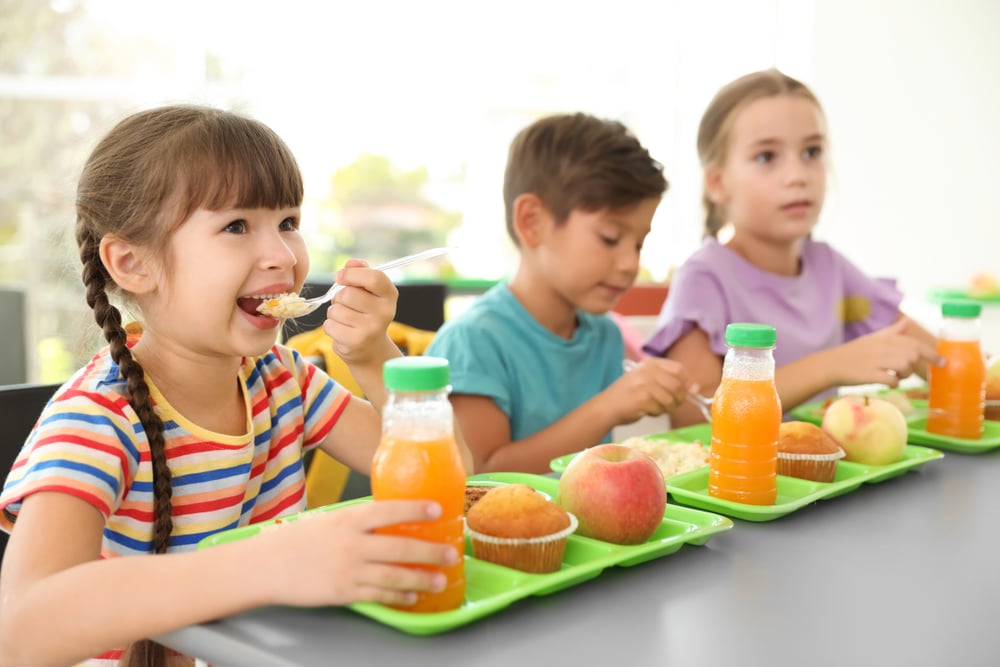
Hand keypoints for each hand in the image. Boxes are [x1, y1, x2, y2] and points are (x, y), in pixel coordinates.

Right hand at [260, 500, 459, 607]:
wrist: (265, 566)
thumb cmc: (298, 540)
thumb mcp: (330, 520)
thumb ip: (358, 521)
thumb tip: (392, 519)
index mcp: (348, 519)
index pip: (388, 510)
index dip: (415, 509)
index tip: (438, 509)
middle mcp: (351, 543)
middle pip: (399, 546)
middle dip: (430, 551)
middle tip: (451, 553)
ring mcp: (347, 570)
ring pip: (394, 575)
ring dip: (421, 579)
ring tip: (441, 580)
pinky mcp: (342, 592)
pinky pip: (378, 595)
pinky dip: (398, 597)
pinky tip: (412, 597)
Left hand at [322, 259, 398, 363]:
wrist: (372, 351)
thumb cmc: (367, 315)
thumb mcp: (370, 292)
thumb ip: (361, 273)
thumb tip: (350, 263)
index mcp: (390, 295)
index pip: (374, 277)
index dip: (352, 274)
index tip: (340, 276)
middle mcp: (384, 312)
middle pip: (348, 294)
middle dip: (339, 297)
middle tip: (347, 305)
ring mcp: (370, 329)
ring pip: (335, 310)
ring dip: (334, 313)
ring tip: (346, 320)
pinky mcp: (355, 342)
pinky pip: (329, 325)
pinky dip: (331, 327)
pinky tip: (343, 331)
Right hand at [606, 357, 690, 423]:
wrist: (605, 406)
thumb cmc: (628, 395)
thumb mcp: (647, 381)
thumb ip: (670, 381)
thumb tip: (695, 388)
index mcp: (650, 363)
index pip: (679, 369)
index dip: (686, 382)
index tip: (687, 392)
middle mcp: (647, 371)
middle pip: (678, 385)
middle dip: (679, 399)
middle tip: (670, 405)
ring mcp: (644, 384)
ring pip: (671, 399)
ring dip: (668, 408)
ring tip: (656, 408)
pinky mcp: (642, 399)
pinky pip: (661, 409)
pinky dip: (657, 413)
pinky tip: (647, 411)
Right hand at [833, 319, 941, 386]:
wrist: (832, 364)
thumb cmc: (854, 352)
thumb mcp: (873, 338)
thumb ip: (893, 331)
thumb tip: (907, 322)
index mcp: (886, 338)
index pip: (914, 343)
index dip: (931, 353)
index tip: (942, 361)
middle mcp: (884, 347)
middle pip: (912, 355)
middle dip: (917, 365)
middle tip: (909, 371)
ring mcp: (878, 360)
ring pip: (905, 367)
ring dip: (904, 375)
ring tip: (895, 376)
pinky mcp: (872, 374)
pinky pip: (892, 380)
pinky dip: (894, 383)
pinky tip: (887, 382)